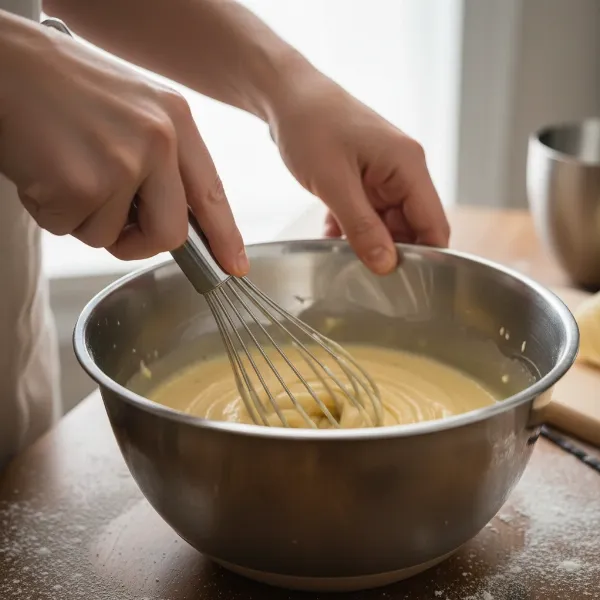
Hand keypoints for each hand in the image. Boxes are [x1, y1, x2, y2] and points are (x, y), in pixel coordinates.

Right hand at [0, 13, 247, 274]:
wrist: (0, 62)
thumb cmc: (59, 86)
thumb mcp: (132, 111)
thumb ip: (160, 160)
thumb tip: (172, 217)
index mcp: (176, 120)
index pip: (212, 193)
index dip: (224, 237)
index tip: (234, 266)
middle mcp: (158, 141)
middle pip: (170, 233)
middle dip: (138, 242)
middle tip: (112, 225)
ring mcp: (123, 163)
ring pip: (111, 235)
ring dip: (81, 216)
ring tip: (61, 169)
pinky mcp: (83, 184)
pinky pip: (71, 229)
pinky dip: (50, 210)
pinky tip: (41, 170)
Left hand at [270, 74, 449, 274]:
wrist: (286, 95)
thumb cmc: (311, 126)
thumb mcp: (334, 182)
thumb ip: (361, 227)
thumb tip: (386, 264)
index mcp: (409, 166)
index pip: (433, 224)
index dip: (425, 258)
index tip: (404, 286)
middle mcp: (403, 171)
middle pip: (411, 228)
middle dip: (389, 251)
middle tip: (363, 274)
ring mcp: (384, 174)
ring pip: (386, 224)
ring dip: (365, 240)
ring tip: (341, 252)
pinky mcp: (365, 178)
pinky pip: (366, 214)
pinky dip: (350, 228)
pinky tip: (330, 235)